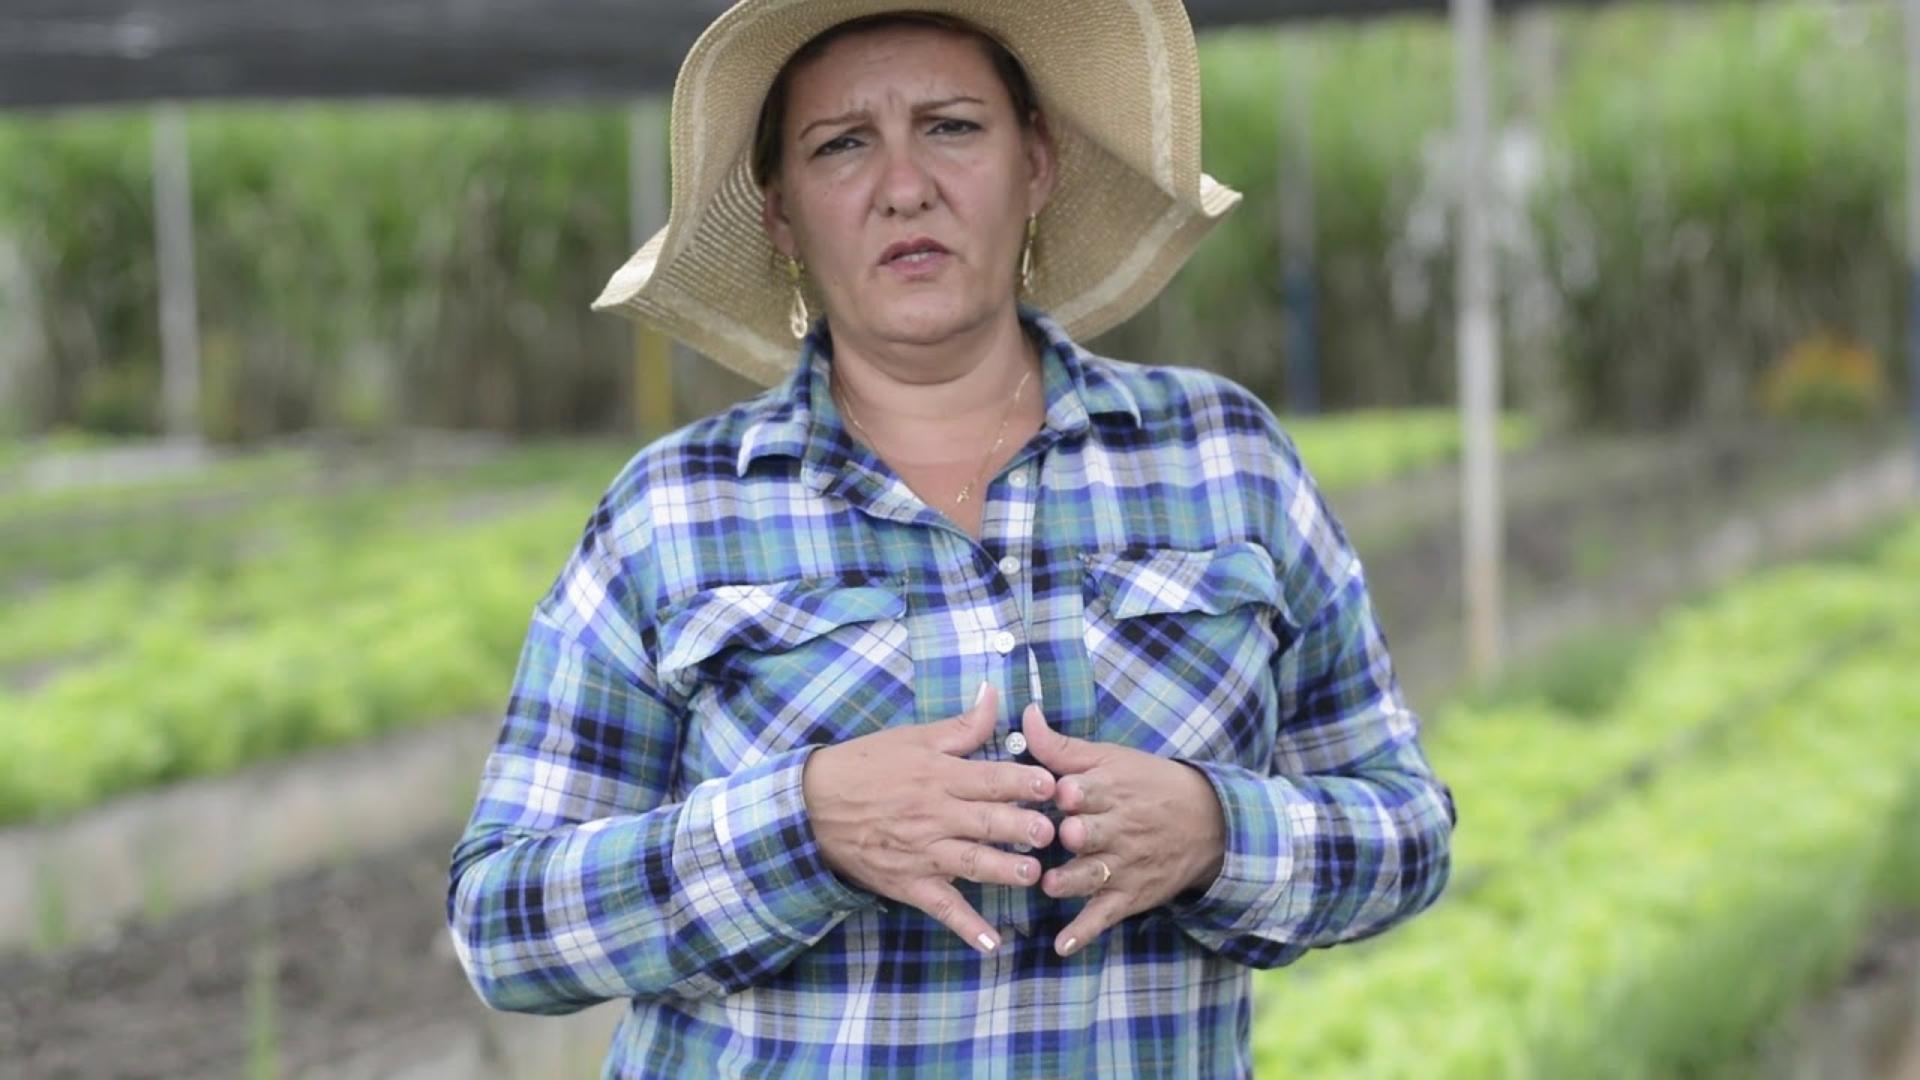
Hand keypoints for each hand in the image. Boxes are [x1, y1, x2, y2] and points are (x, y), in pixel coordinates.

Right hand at [801, 683, 1056, 954]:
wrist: (812, 805)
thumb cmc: (866, 765)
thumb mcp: (913, 737)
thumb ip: (962, 725)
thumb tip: (995, 695)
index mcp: (939, 775)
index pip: (990, 779)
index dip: (1023, 782)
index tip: (1051, 785)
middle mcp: (936, 815)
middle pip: (986, 822)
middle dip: (1021, 828)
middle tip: (1052, 833)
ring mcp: (923, 852)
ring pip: (970, 863)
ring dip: (1002, 870)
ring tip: (1031, 876)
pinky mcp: (910, 883)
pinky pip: (942, 907)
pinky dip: (966, 927)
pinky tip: (992, 944)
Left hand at [1024, 703, 1226, 957]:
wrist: (1206, 822)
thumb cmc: (1146, 784)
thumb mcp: (1109, 757)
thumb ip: (1059, 745)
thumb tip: (1026, 712)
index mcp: (1108, 790)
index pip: (1088, 791)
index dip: (1073, 792)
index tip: (1062, 791)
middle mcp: (1115, 829)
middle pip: (1091, 833)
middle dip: (1077, 835)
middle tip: (1061, 836)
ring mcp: (1121, 865)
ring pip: (1092, 876)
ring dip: (1072, 881)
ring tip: (1051, 885)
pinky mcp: (1127, 895)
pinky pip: (1103, 916)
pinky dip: (1083, 932)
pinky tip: (1062, 946)